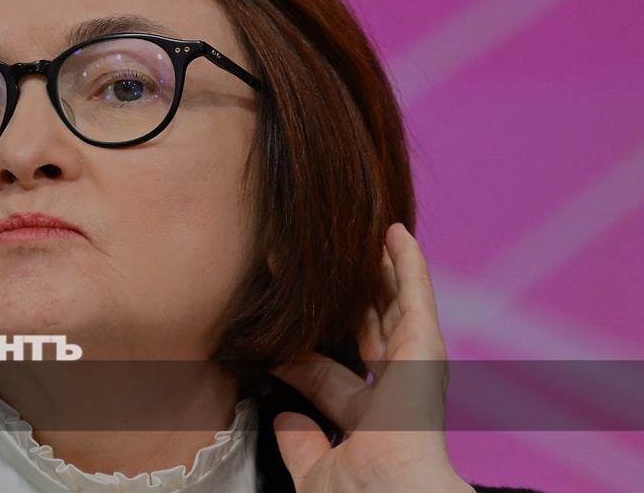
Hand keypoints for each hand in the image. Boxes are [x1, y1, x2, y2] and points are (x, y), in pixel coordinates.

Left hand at [270, 223, 473, 492]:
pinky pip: (416, 297)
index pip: (332, 373)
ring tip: (366, 235)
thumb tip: (283, 417)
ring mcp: (414, 370)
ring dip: (378, 270)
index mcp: (372, 422)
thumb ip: (301, 444)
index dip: (302, 350)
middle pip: (369, 331)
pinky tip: (396, 234)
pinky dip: (407, 264)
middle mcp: (396, 393)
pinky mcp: (426, 351)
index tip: (275, 330)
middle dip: (346, 300)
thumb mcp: (315, 471)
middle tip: (326, 265)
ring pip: (394, 306)